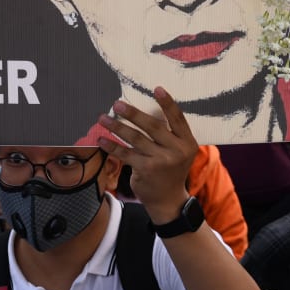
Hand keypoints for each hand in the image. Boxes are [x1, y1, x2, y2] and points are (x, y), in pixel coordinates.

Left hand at [96, 87, 197, 224]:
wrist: (168, 200)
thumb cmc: (171, 169)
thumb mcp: (179, 152)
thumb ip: (170, 134)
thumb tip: (145, 109)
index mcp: (188, 142)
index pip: (178, 118)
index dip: (167, 103)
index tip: (157, 88)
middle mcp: (177, 151)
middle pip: (152, 126)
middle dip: (133, 113)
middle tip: (117, 103)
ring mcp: (161, 161)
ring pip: (135, 138)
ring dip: (117, 127)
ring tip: (103, 118)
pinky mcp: (146, 170)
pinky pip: (126, 154)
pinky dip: (112, 146)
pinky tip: (101, 139)